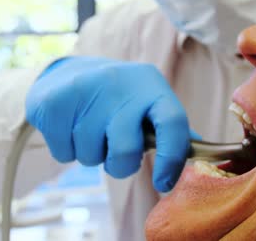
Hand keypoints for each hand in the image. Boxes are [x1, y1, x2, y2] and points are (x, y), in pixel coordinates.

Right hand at [26, 56, 191, 191]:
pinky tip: (69, 126)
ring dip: (91, 155)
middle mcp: (122, 84)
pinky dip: (66, 150)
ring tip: (89, 130)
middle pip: (126, 151)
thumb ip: (171, 126)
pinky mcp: (54, 102)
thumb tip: (201, 149)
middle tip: (114, 153)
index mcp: (152, 85)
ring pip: (90, 156)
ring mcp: (86, 90)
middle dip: (120, 165)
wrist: (66, 74)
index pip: (173, 122)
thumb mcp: (148, 101)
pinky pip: (64, 154)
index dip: (172, 158)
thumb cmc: (118, 98)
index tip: (164, 183)